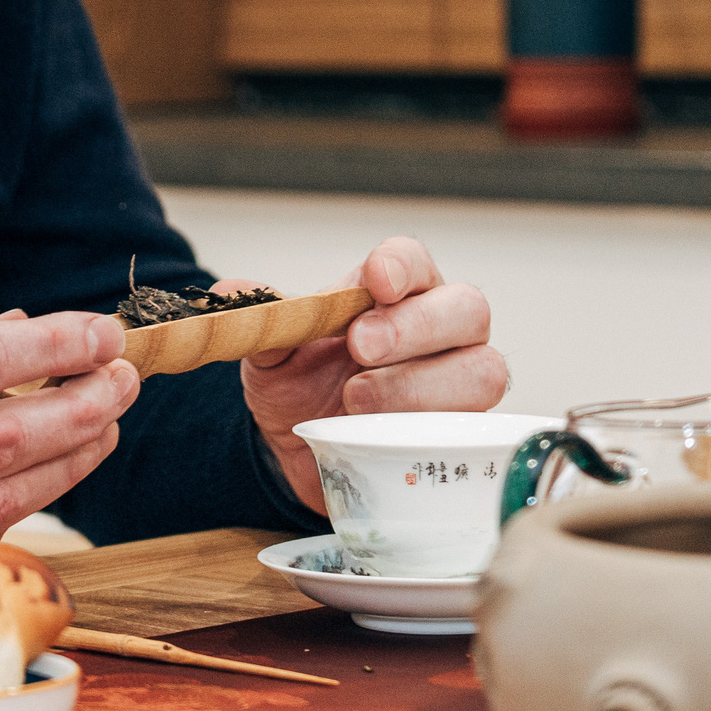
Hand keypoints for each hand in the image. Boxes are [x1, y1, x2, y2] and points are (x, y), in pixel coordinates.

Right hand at [0, 311, 135, 621]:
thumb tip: (16, 332)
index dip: (54, 346)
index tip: (100, 333)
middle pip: (4, 436)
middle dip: (83, 404)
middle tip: (124, 378)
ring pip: (1, 497)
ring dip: (69, 459)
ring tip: (106, 424)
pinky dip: (20, 507)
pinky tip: (50, 478)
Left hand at [235, 237, 505, 512]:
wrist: (302, 450)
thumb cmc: (299, 383)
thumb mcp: (270, 351)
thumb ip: (260, 319)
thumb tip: (230, 292)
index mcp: (396, 292)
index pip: (414, 261)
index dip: (401, 266)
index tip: (374, 281)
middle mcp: (440, 330)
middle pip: (466, 309)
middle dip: (415, 327)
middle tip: (360, 348)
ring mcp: (458, 383)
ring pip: (480, 372)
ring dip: (419, 386)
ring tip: (357, 402)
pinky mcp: (461, 437)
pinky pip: (473, 434)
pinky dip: (432, 437)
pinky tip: (388, 441)